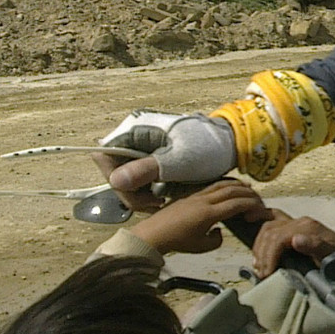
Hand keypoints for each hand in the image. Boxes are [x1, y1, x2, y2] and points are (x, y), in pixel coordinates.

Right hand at [93, 112, 237, 207]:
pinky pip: (138, 180)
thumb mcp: (178, 160)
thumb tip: (117, 181)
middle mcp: (133, 138)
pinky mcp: (150, 160)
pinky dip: (147, 193)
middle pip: (115, 171)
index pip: (104, 157)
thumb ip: (147, 169)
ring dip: (139, 195)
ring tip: (161, 202)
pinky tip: (162, 198)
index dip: (117, 179)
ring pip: (125, 179)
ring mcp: (141, 149)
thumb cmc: (208, 146)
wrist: (230, 143)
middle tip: (155, 203)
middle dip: (131, 192)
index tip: (138, 193)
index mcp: (135, 130)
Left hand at [125, 180, 265, 255]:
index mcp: (209, 214)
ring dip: (237, 185)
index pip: (236, 204)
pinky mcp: (190, 196)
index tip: (259, 207)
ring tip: (247, 186)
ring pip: (221, 185)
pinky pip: (211, 186)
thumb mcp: (201, 246)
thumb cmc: (176, 241)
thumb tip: (220, 231)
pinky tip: (226, 187)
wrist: (153, 234)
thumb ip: (217, 239)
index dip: (251, 204)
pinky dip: (224, 184)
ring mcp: (196, 196)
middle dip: (248, 192)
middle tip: (257, 197)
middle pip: (232, 190)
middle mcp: (204, 201)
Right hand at [250, 209, 334, 275]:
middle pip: (270, 232)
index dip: (270, 256)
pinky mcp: (292, 226)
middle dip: (263, 254)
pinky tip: (256, 245)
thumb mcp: (333, 256)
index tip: (267, 274)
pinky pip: (271, 221)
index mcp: (308, 227)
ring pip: (267, 227)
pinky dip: (260, 232)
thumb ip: (315, 246)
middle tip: (262, 274)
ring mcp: (295, 222)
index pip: (279, 237)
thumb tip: (295, 240)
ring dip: (259, 247)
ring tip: (259, 267)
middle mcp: (300, 221)